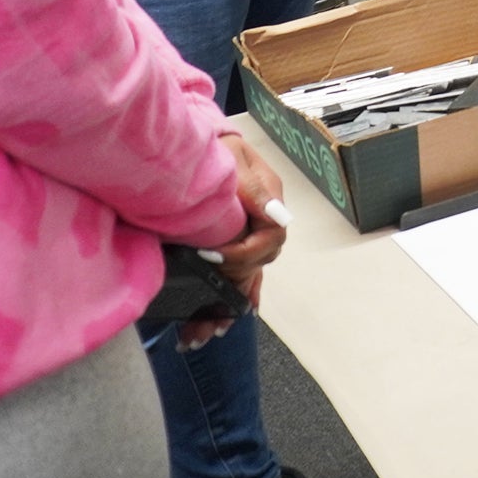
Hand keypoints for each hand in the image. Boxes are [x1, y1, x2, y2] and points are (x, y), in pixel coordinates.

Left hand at [181, 134, 287, 347]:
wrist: (202, 143)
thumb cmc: (218, 147)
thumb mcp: (235, 159)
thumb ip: (254, 188)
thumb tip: (277, 215)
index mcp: (268, 203)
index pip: (269, 239)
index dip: (241, 254)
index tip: (209, 256)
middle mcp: (262, 224)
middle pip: (257, 266)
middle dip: (230, 292)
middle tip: (201, 314)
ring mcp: (248, 235)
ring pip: (246, 278)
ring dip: (226, 307)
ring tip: (201, 335)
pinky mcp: (233, 244)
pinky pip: (237, 277)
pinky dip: (229, 300)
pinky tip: (216, 324)